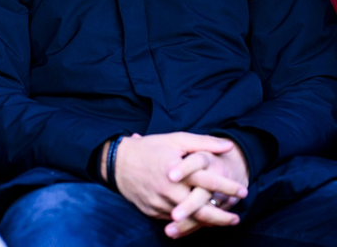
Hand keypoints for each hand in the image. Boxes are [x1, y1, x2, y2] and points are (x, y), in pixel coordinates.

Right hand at [108, 132, 237, 219]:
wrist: (117, 163)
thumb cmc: (149, 149)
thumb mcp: (175, 140)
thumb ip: (203, 142)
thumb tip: (229, 145)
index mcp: (176, 170)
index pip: (207, 180)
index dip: (227, 186)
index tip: (243, 191)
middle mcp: (168, 189)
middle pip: (200, 209)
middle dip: (221, 216)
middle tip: (236, 218)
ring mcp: (159, 203)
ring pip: (187, 218)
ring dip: (206, 221)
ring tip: (222, 221)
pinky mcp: (152, 211)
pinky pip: (173, 219)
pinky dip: (187, 220)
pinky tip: (198, 219)